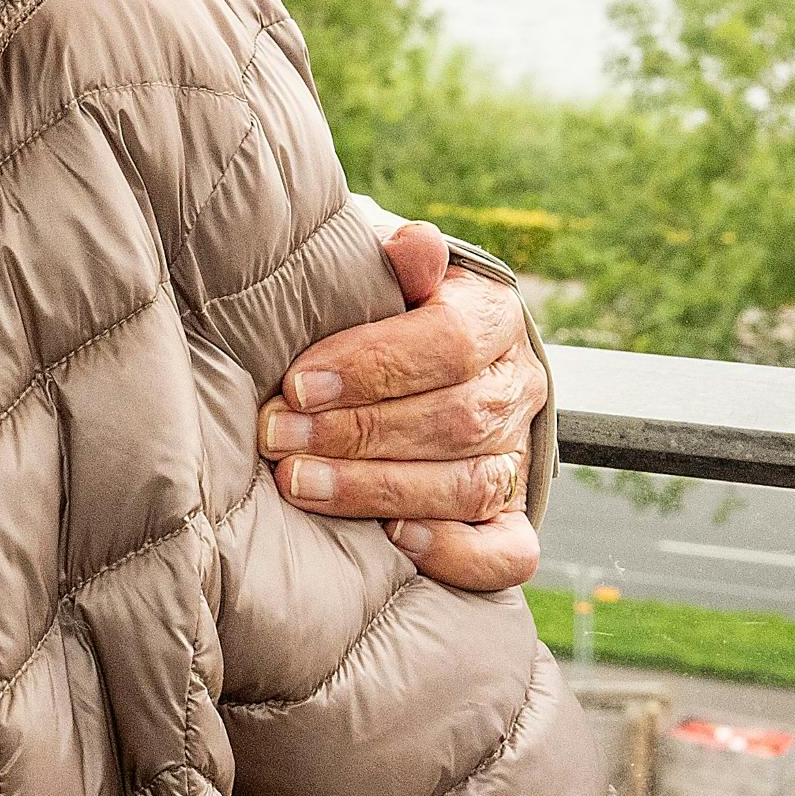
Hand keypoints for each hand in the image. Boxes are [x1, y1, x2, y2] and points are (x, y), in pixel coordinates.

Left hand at [260, 223, 544, 592]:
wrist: (414, 360)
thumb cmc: (376, 311)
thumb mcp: (379, 273)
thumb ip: (393, 261)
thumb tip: (415, 243)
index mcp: (493, 317)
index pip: (450, 342)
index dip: (372, 365)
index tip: (297, 382)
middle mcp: (517, 388)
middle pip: (455, 418)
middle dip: (356, 432)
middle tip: (277, 437)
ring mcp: (517, 456)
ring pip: (470, 484)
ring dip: (379, 489)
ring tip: (299, 483)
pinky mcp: (511, 515)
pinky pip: (508, 551)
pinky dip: (456, 552)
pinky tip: (395, 542)